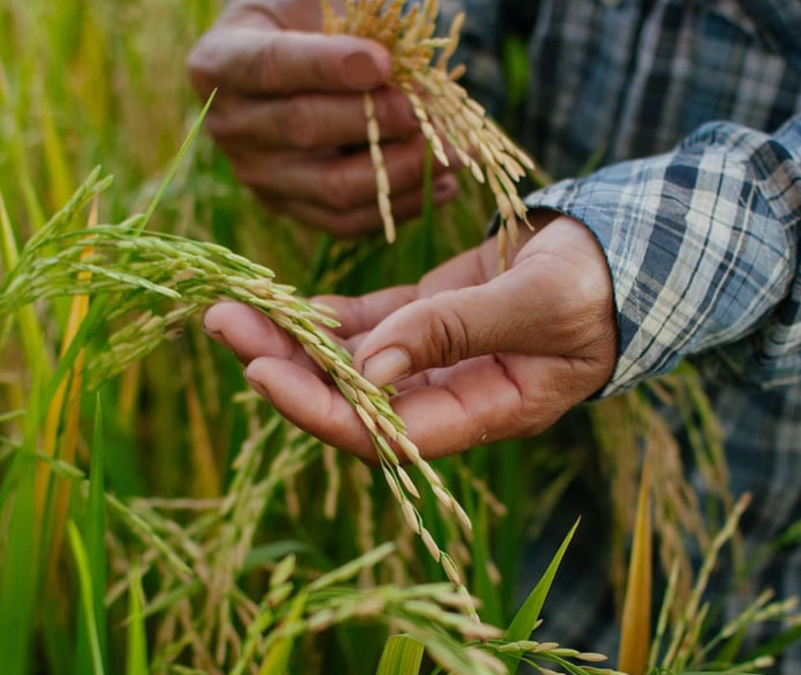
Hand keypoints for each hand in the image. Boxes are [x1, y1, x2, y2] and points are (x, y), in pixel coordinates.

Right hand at [187, 0, 458, 235]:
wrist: (290, 63)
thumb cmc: (307, 20)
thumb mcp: (315, 1)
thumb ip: (352, 16)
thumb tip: (401, 51)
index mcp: (219, 62)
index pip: (269, 66)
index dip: (327, 66)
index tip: (384, 62)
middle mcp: (229, 125)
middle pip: (302, 130)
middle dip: (374, 121)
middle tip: (425, 110)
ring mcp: (257, 174)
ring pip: (330, 187)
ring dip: (401, 171)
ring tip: (453, 152)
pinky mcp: (290, 207)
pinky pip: (346, 221)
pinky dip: (401, 206)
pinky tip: (444, 186)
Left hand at [203, 214, 616, 460]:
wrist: (621, 253)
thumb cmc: (599, 284)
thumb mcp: (539, 305)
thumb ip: (455, 332)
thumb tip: (370, 367)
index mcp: (483, 412)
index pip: (384, 434)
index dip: (319, 408)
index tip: (260, 371)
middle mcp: (447, 397)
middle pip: (349, 397)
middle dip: (284, 365)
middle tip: (223, 323)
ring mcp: (432, 360)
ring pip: (348, 360)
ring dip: (290, 337)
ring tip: (230, 306)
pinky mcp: (425, 321)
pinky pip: (363, 326)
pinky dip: (323, 316)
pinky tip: (281, 303)